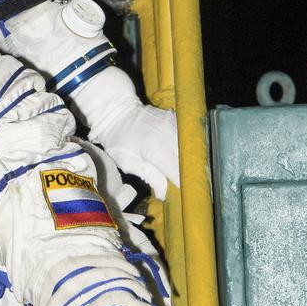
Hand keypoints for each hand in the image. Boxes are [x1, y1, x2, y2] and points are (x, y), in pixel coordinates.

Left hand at [69, 64, 178, 199]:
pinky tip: (184, 155)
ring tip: (188, 173)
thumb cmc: (118, 139)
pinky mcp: (174, 118)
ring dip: (190, 160)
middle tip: (188, 187)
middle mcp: (167, 134)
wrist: (116, 110)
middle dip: (189, 174)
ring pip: (190, 147)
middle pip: (187, 160)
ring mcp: (172, 123)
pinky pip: (186, 136)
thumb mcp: (127, 161)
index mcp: (153, 147)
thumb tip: (165, 194)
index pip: (177, 171)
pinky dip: (187, 147)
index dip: (183, 185)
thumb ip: (149, 176)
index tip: (186, 195)